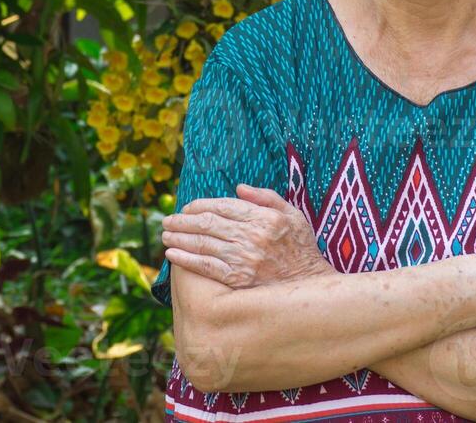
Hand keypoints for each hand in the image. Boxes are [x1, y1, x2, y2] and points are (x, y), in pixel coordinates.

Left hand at [161, 183, 335, 288]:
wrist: (310, 287)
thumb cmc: (301, 249)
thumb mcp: (292, 215)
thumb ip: (266, 197)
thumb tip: (239, 188)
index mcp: (263, 217)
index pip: (223, 206)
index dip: (201, 205)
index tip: (187, 207)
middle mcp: (251, 236)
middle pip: (208, 223)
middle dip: (183, 221)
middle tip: (168, 220)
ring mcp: (243, 258)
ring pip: (203, 244)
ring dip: (179, 238)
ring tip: (165, 235)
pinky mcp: (237, 279)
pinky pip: (206, 267)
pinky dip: (186, 260)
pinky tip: (172, 255)